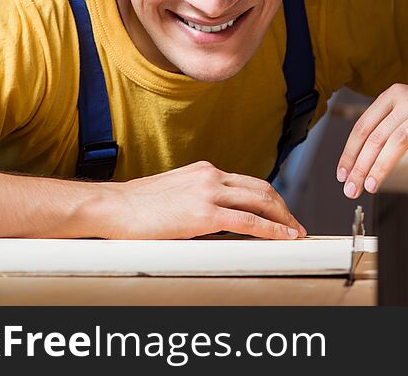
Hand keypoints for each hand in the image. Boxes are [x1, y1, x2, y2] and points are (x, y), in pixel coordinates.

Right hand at [96, 161, 306, 238]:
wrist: (112, 207)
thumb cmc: (134, 206)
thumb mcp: (172, 193)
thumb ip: (195, 198)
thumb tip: (211, 216)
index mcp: (203, 170)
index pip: (247, 181)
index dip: (269, 197)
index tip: (280, 211)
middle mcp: (210, 176)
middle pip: (261, 188)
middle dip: (282, 207)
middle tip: (294, 223)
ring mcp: (209, 192)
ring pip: (261, 201)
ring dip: (283, 217)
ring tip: (294, 232)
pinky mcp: (204, 213)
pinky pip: (248, 221)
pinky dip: (271, 229)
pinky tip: (283, 237)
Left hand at [335, 83, 407, 197]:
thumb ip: (388, 132)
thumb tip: (361, 166)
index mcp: (391, 97)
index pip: (363, 127)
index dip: (350, 153)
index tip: (342, 176)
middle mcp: (407, 98)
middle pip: (376, 136)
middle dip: (361, 166)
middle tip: (352, 189)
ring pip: (398, 137)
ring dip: (381, 164)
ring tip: (372, 185)